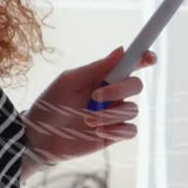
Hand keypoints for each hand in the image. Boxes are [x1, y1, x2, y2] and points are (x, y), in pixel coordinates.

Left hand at [20, 46, 156, 172]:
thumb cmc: (51, 104)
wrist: (39, 137)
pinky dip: (117, 130)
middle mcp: (113, 95)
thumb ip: (96, 67)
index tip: (148, 58)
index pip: (130, 65)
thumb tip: (121, 49)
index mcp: (103, 77)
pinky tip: (98, 131)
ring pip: (132, 110)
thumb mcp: (69, 81)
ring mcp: (114, 115)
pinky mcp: (113, 135)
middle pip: (136, 86)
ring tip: (87, 119)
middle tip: (96, 96)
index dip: (143, 58)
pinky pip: (131, 131)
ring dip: (110, 114)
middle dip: (120, 89)